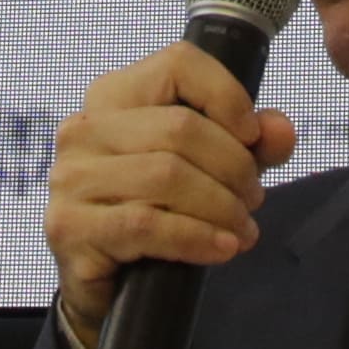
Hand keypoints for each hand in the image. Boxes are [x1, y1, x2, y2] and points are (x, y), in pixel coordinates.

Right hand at [39, 43, 302, 347]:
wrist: (105, 284)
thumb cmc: (154, 212)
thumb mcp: (209, 170)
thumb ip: (248, 146)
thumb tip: (279, 131)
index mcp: (113, 96)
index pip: (178, 64)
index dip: (226, 95)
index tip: (253, 137)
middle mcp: (84, 129)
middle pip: (181, 128)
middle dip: (234, 167)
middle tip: (253, 198)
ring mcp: (70, 178)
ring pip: (167, 177)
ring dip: (221, 207)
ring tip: (242, 229)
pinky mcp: (69, 226)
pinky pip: (147, 224)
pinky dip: (196, 238)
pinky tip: (221, 248)